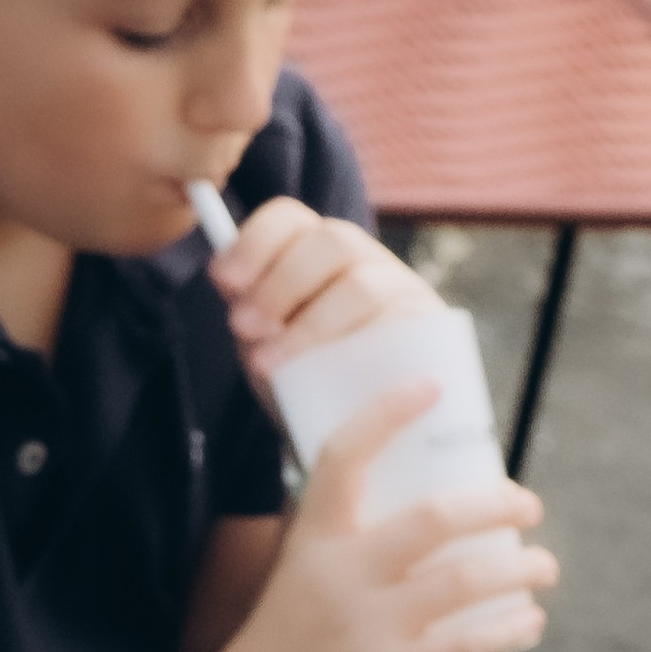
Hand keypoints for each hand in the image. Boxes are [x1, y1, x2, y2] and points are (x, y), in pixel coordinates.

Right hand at [201, 381, 555, 651]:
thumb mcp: (292, 589)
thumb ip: (342, 560)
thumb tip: (416, 538)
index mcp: (309, 544)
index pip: (343, 458)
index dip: (387, 414)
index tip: (429, 388)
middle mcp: (338, 576)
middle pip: (436, 516)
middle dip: (498, 503)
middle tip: (528, 505)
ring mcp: (363, 627)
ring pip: (467, 579)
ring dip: (520, 569)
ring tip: (543, 567)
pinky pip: (467, 644)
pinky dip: (509, 629)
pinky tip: (529, 623)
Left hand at [209, 198, 432, 383]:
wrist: (355, 432)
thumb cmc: (305, 381)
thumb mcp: (266, 347)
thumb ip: (250, 317)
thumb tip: (233, 290)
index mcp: (315, 253)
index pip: (290, 219)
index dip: (255, 241)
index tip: (224, 281)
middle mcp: (361, 259)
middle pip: (331, 241)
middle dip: (280, 284)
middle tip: (243, 328)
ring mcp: (399, 289)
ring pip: (360, 285)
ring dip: (308, 323)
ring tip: (270, 362)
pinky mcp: (427, 327)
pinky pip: (396, 325)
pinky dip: (354, 346)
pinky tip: (329, 372)